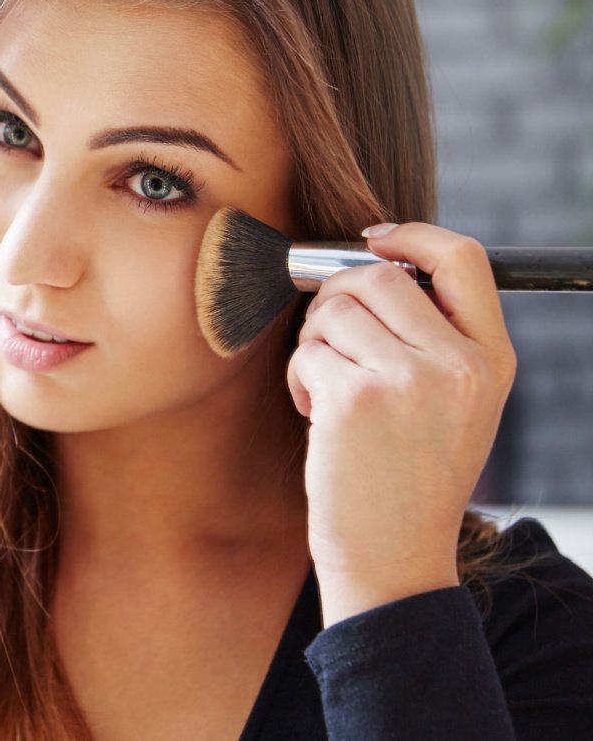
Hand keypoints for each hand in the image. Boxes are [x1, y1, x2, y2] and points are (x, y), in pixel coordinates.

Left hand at [285, 222, 516, 625]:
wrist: (394, 556)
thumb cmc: (410, 478)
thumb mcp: (456, 404)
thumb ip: (434, 338)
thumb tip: (373, 263)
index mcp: (493, 359)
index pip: (463, 258)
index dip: (411, 235)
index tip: (372, 240)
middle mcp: (459, 364)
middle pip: (379, 276)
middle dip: (336, 296)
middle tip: (328, 337)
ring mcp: (408, 380)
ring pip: (334, 311)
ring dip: (313, 342)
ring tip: (327, 389)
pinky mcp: (355, 399)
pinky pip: (307, 351)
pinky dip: (298, 376)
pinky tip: (316, 416)